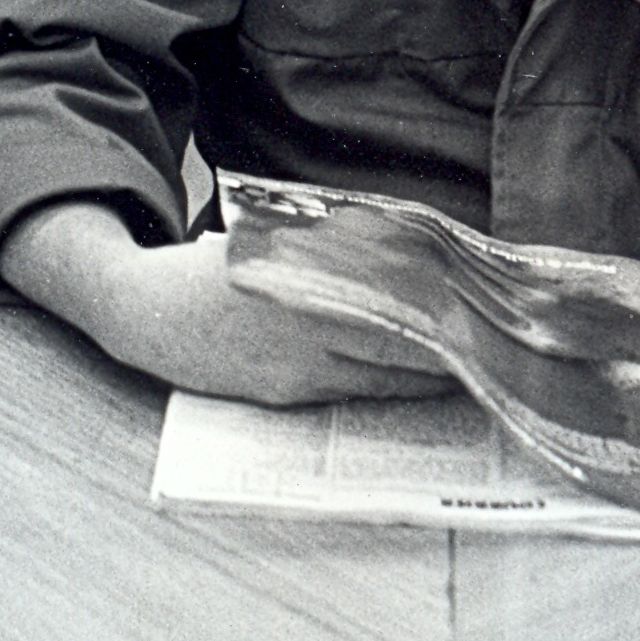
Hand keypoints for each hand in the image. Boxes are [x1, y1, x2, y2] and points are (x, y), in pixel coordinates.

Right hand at [3, 204, 453, 407]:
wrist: (144, 313)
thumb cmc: (213, 265)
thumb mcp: (272, 242)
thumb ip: (334, 248)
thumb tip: (405, 247)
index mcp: (304, 292)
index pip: (395, 314)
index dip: (446, 325)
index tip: (486, 324)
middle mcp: (304, 339)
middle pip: (397, 356)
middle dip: (448, 358)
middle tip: (495, 356)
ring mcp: (292, 376)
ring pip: (377, 381)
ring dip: (422, 377)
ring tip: (466, 370)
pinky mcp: (281, 398)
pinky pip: (346, 394)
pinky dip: (381, 385)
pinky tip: (407, 378)